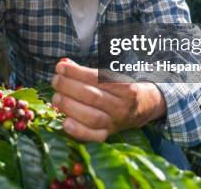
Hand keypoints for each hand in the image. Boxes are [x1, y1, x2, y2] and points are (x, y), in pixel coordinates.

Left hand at [51, 59, 166, 141]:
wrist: (144, 107)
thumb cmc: (122, 86)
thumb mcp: (112, 75)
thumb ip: (87, 71)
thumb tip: (63, 64)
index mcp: (125, 87)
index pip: (97, 78)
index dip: (76, 73)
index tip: (60, 67)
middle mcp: (122, 106)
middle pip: (92, 97)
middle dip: (69, 87)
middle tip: (56, 81)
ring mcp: (115, 122)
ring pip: (91, 117)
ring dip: (69, 106)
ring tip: (56, 97)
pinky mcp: (109, 135)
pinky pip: (94, 136)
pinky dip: (78, 131)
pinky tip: (65, 122)